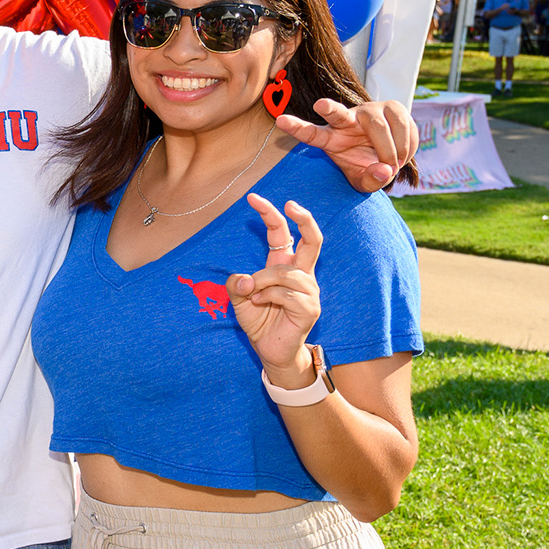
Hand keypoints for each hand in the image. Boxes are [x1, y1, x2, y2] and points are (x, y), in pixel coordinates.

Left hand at [227, 193, 321, 383]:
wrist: (271, 351)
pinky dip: (267, 296)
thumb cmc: (259, 321)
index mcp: (285, 266)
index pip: (283, 234)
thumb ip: (235, 284)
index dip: (271, 214)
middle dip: (305, 219)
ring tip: (252, 295)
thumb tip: (243, 278)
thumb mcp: (238, 299)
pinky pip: (286, 293)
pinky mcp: (311, 307)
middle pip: (313, 239)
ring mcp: (310, 290)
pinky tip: (260, 304)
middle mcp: (302, 274)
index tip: (253, 198)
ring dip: (262, 281)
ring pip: (285, 272)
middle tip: (290, 204)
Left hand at [279, 97, 415, 192]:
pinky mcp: (393, 106)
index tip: (280, 120)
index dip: (297, 127)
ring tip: (395, 165)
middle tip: (320, 104)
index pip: (311, 133)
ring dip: (391, 150)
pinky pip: (403, 126)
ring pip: (379, 127)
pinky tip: (404, 155)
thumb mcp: (365, 182)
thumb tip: (385, 169)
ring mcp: (370, 110)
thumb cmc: (368, 167)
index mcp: (331, 138)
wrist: (390, 155)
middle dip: (330, 109)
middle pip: (338, 114)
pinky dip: (407, 146)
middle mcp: (347, 120)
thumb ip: (370, 180)